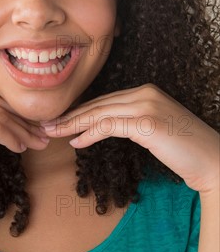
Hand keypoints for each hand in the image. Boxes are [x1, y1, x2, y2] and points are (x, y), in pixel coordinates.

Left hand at [41, 83, 218, 194]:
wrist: (212, 160)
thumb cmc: (184, 148)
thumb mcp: (154, 128)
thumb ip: (131, 121)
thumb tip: (102, 127)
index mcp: (145, 91)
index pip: (105, 100)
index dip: (81, 110)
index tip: (61, 119)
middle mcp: (144, 93)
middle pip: (98, 104)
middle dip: (71, 115)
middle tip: (47, 124)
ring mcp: (146, 106)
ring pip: (99, 113)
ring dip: (73, 124)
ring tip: (53, 132)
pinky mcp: (146, 123)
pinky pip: (109, 127)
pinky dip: (89, 133)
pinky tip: (76, 142)